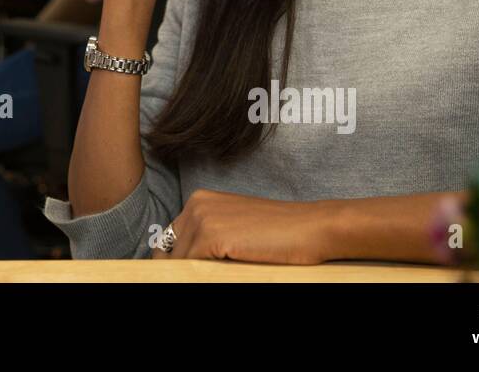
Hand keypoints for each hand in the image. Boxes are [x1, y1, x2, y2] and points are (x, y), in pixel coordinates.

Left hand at [150, 190, 335, 264]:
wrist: (310, 227)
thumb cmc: (278, 232)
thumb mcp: (234, 228)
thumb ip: (206, 238)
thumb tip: (179, 263)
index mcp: (200, 200)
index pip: (170, 239)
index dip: (174, 260)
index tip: (182, 273)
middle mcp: (196, 205)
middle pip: (169, 250)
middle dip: (177, 269)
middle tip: (191, 277)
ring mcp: (203, 219)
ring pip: (178, 262)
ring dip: (187, 274)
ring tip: (215, 274)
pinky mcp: (212, 236)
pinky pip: (190, 267)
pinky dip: (198, 276)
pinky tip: (220, 276)